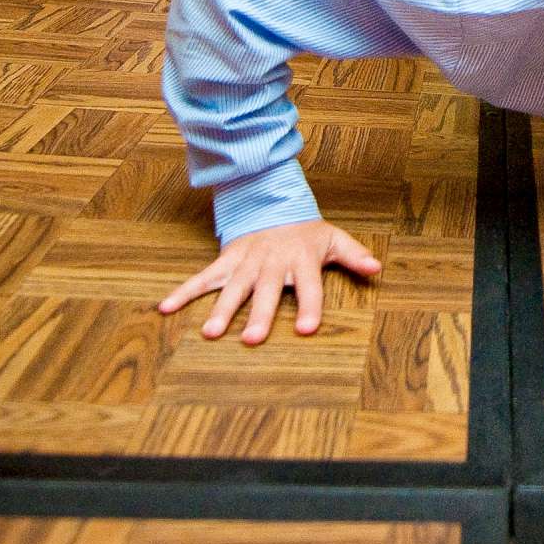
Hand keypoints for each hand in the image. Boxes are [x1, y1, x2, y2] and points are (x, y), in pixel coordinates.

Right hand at [158, 219, 382, 342]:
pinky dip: (184, 292)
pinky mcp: (226, 261)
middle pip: (267, 292)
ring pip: (233, 288)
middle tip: (252, 340)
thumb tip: (377, 269)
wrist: (272, 203)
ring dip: (221, 310)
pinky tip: (165, 308)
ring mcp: (246, 262)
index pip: (310, 287)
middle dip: (260, 316)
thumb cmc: (306, 233)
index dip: (310, 307)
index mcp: (301, 260)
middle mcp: (272, 263)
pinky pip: (202, 278)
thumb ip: (354, 255)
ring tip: (210, 334)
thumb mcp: (333, 239)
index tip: (306, 330)